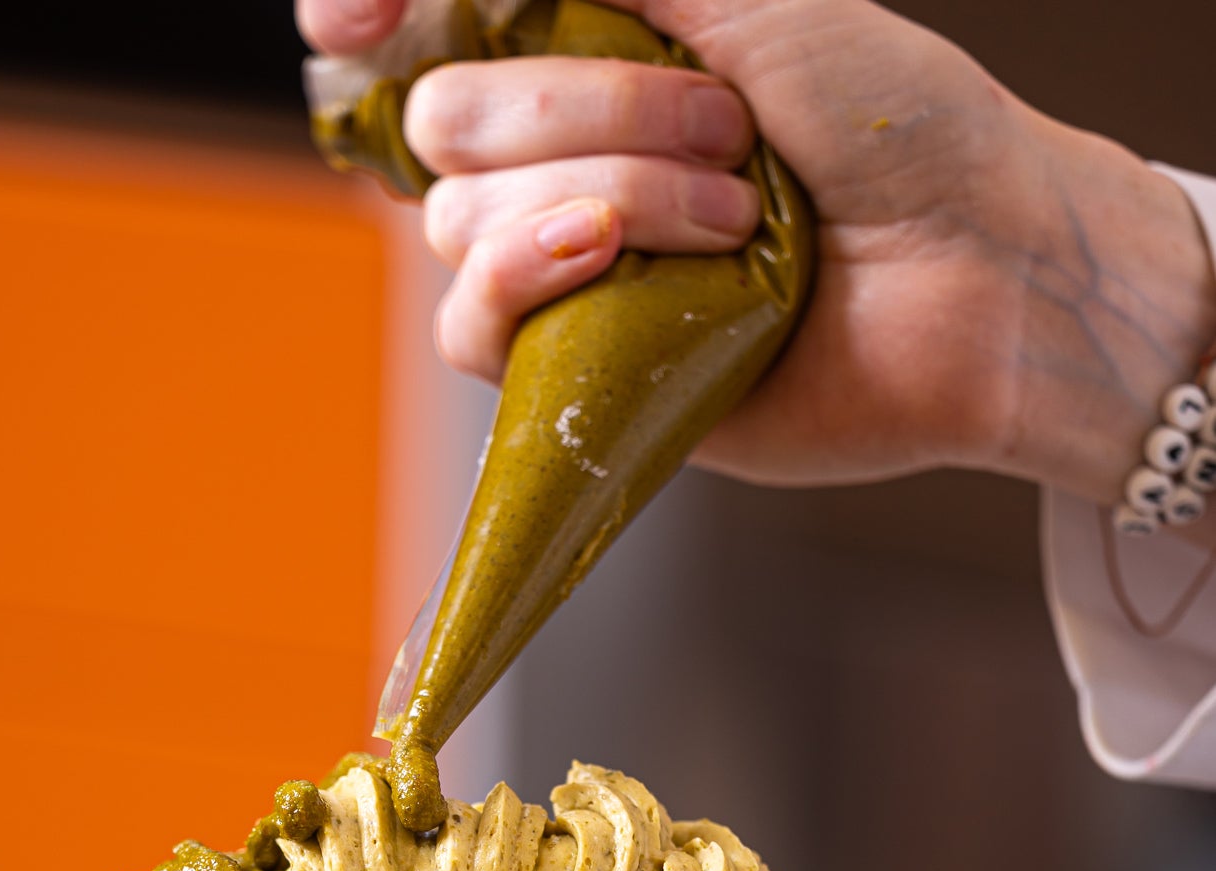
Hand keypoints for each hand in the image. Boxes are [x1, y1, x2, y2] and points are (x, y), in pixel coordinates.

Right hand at [299, 0, 1215, 503]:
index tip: (351, 17)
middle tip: (724, 127)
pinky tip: (621, 259)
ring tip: (732, 212)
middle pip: (442, 117)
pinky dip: (532, 276)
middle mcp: (570, 157)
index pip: (438, 24)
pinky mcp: (581, 374)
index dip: (376, 8)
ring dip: (599, 189)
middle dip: (572, 104)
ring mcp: (571, 270)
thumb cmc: (897, 127)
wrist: (978, 273)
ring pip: (457, 219)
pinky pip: (472, 327)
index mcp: (599, 48)